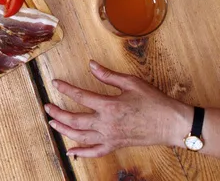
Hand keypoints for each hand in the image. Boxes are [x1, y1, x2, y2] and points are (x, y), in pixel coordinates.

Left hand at [45, 61, 192, 156]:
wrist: (172, 124)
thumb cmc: (154, 102)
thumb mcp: (131, 83)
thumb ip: (108, 75)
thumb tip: (91, 64)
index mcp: (109, 106)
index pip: (80, 96)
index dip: (65, 88)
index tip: (55, 83)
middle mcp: (106, 124)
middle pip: (75, 120)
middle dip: (58, 113)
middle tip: (47, 107)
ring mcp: (111, 137)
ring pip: (81, 137)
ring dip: (64, 130)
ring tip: (53, 123)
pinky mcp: (116, 145)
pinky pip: (95, 152)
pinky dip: (81, 153)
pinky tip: (71, 152)